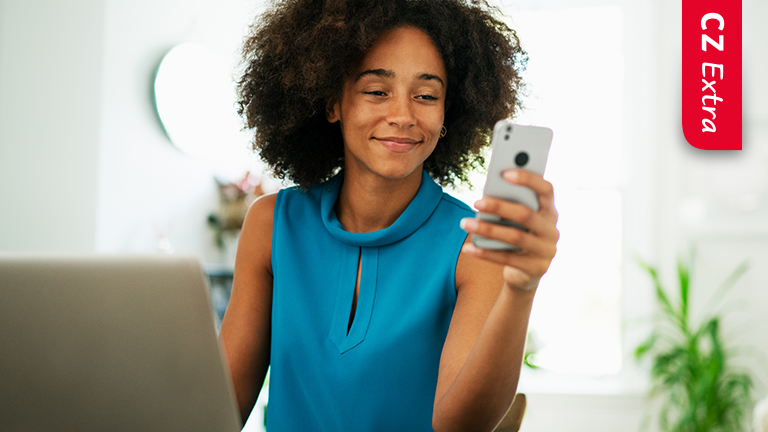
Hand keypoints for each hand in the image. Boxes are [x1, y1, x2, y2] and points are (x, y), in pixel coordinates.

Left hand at [460, 169, 558, 291]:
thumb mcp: (519, 220)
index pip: (546, 189)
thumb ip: (511, 205)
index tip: (504, 173)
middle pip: (526, 214)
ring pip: (514, 237)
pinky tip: (468, 247)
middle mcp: (552, 230)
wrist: (527, 273)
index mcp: (550, 211)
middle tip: (475, 202)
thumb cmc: (519, 235)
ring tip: (465, 223)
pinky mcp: (535, 269)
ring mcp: (546, 251)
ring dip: (487, 229)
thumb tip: (486, 196)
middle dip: (499, 207)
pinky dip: (485, 253)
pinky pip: (506, 259)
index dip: (528, 179)